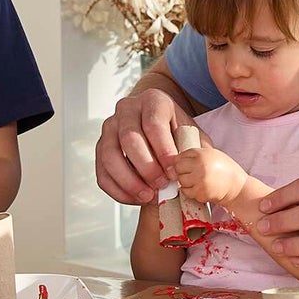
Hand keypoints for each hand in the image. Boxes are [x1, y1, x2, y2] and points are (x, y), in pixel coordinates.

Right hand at [95, 89, 193, 205]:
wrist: (161, 127)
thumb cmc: (177, 132)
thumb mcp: (193, 135)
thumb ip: (197, 151)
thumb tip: (195, 171)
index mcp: (153, 100)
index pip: (154, 124)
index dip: (163, 151)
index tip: (174, 172)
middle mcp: (127, 109)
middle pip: (129, 138)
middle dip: (146, 167)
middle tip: (162, 185)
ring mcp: (110, 127)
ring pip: (110, 155)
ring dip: (129, 181)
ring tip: (148, 196)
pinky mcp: (101, 147)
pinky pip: (102, 172)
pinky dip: (118, 190)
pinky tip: (136, 198)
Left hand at [174, 146, 244, 207]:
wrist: (236, 187)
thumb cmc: (225, 170)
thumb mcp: (212, 154)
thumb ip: (195, 155)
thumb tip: (174, 161)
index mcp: (202, 154)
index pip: (180, 156)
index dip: (182, 161)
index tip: (187, 165)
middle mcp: (200, 166)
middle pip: (178, 168)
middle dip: (182, 171)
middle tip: (192, 174)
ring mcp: (199, 180)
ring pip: (181, 180)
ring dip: (186, 182)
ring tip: (197, 181)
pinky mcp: (200, 192)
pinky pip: (186, 192)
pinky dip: (190, 191)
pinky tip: (199, 188)